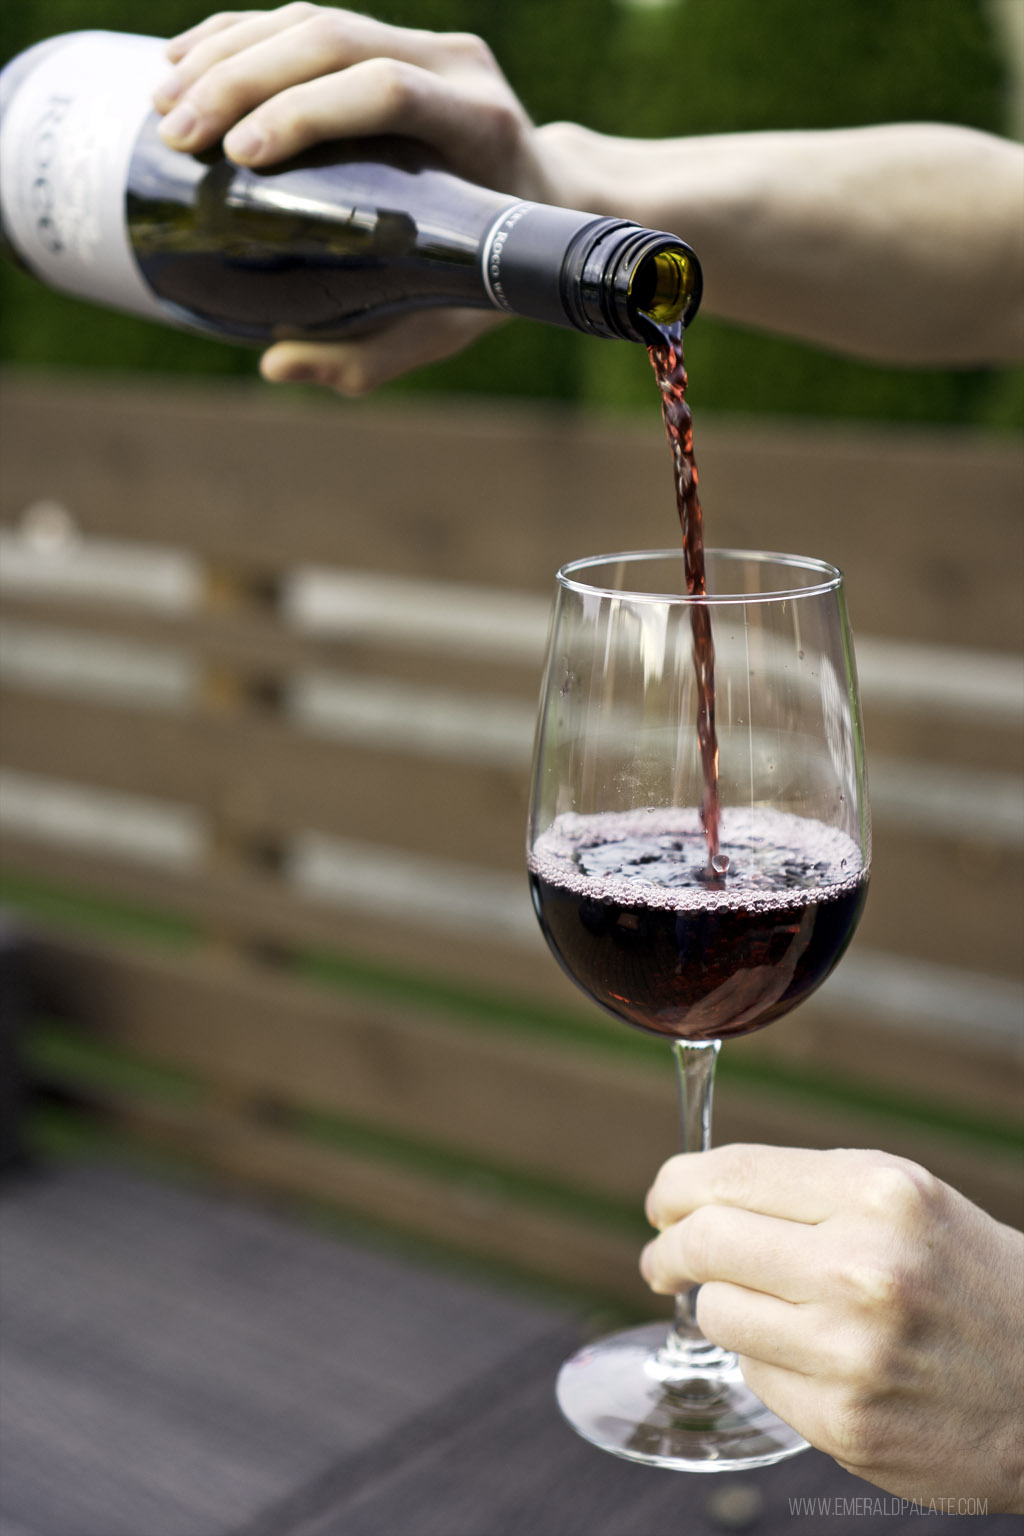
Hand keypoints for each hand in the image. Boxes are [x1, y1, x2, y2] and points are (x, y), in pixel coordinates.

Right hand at [153, 4, 552, 391]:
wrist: (547, 207)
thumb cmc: (493, 278)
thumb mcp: (446, 326)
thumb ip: (370, 355)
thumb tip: (279, 364)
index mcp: (481, 126)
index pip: (386, 91)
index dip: (306, 112)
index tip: (241, 155)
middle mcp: (456, 67)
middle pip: (335, 40)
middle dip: (243, 80)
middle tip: (177, 134)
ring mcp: (425, 42)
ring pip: (313, 18)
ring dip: (227, 54)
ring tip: (163, 106)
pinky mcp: (393, 36)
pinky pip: (306, 17)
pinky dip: (238, 36)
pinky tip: (181, 63)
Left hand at [642, 1144, 1023, 1510]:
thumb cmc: (972, 1280)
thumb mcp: (907, 1200)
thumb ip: (807, 1190)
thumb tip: (695, 1196)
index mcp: (877, 1192)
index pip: (727, 1175)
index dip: (674, 1187)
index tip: (663, 1203)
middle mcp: (861, 1267)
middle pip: (704, 1240)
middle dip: (668, 1248)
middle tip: (663, 1260)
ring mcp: (850, 1352)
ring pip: (716, 1311)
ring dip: (721, 1306)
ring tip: (761, 1308)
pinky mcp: (843, 1423)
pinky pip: (754, 1374)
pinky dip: (765, 1361)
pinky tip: (812, 1358)